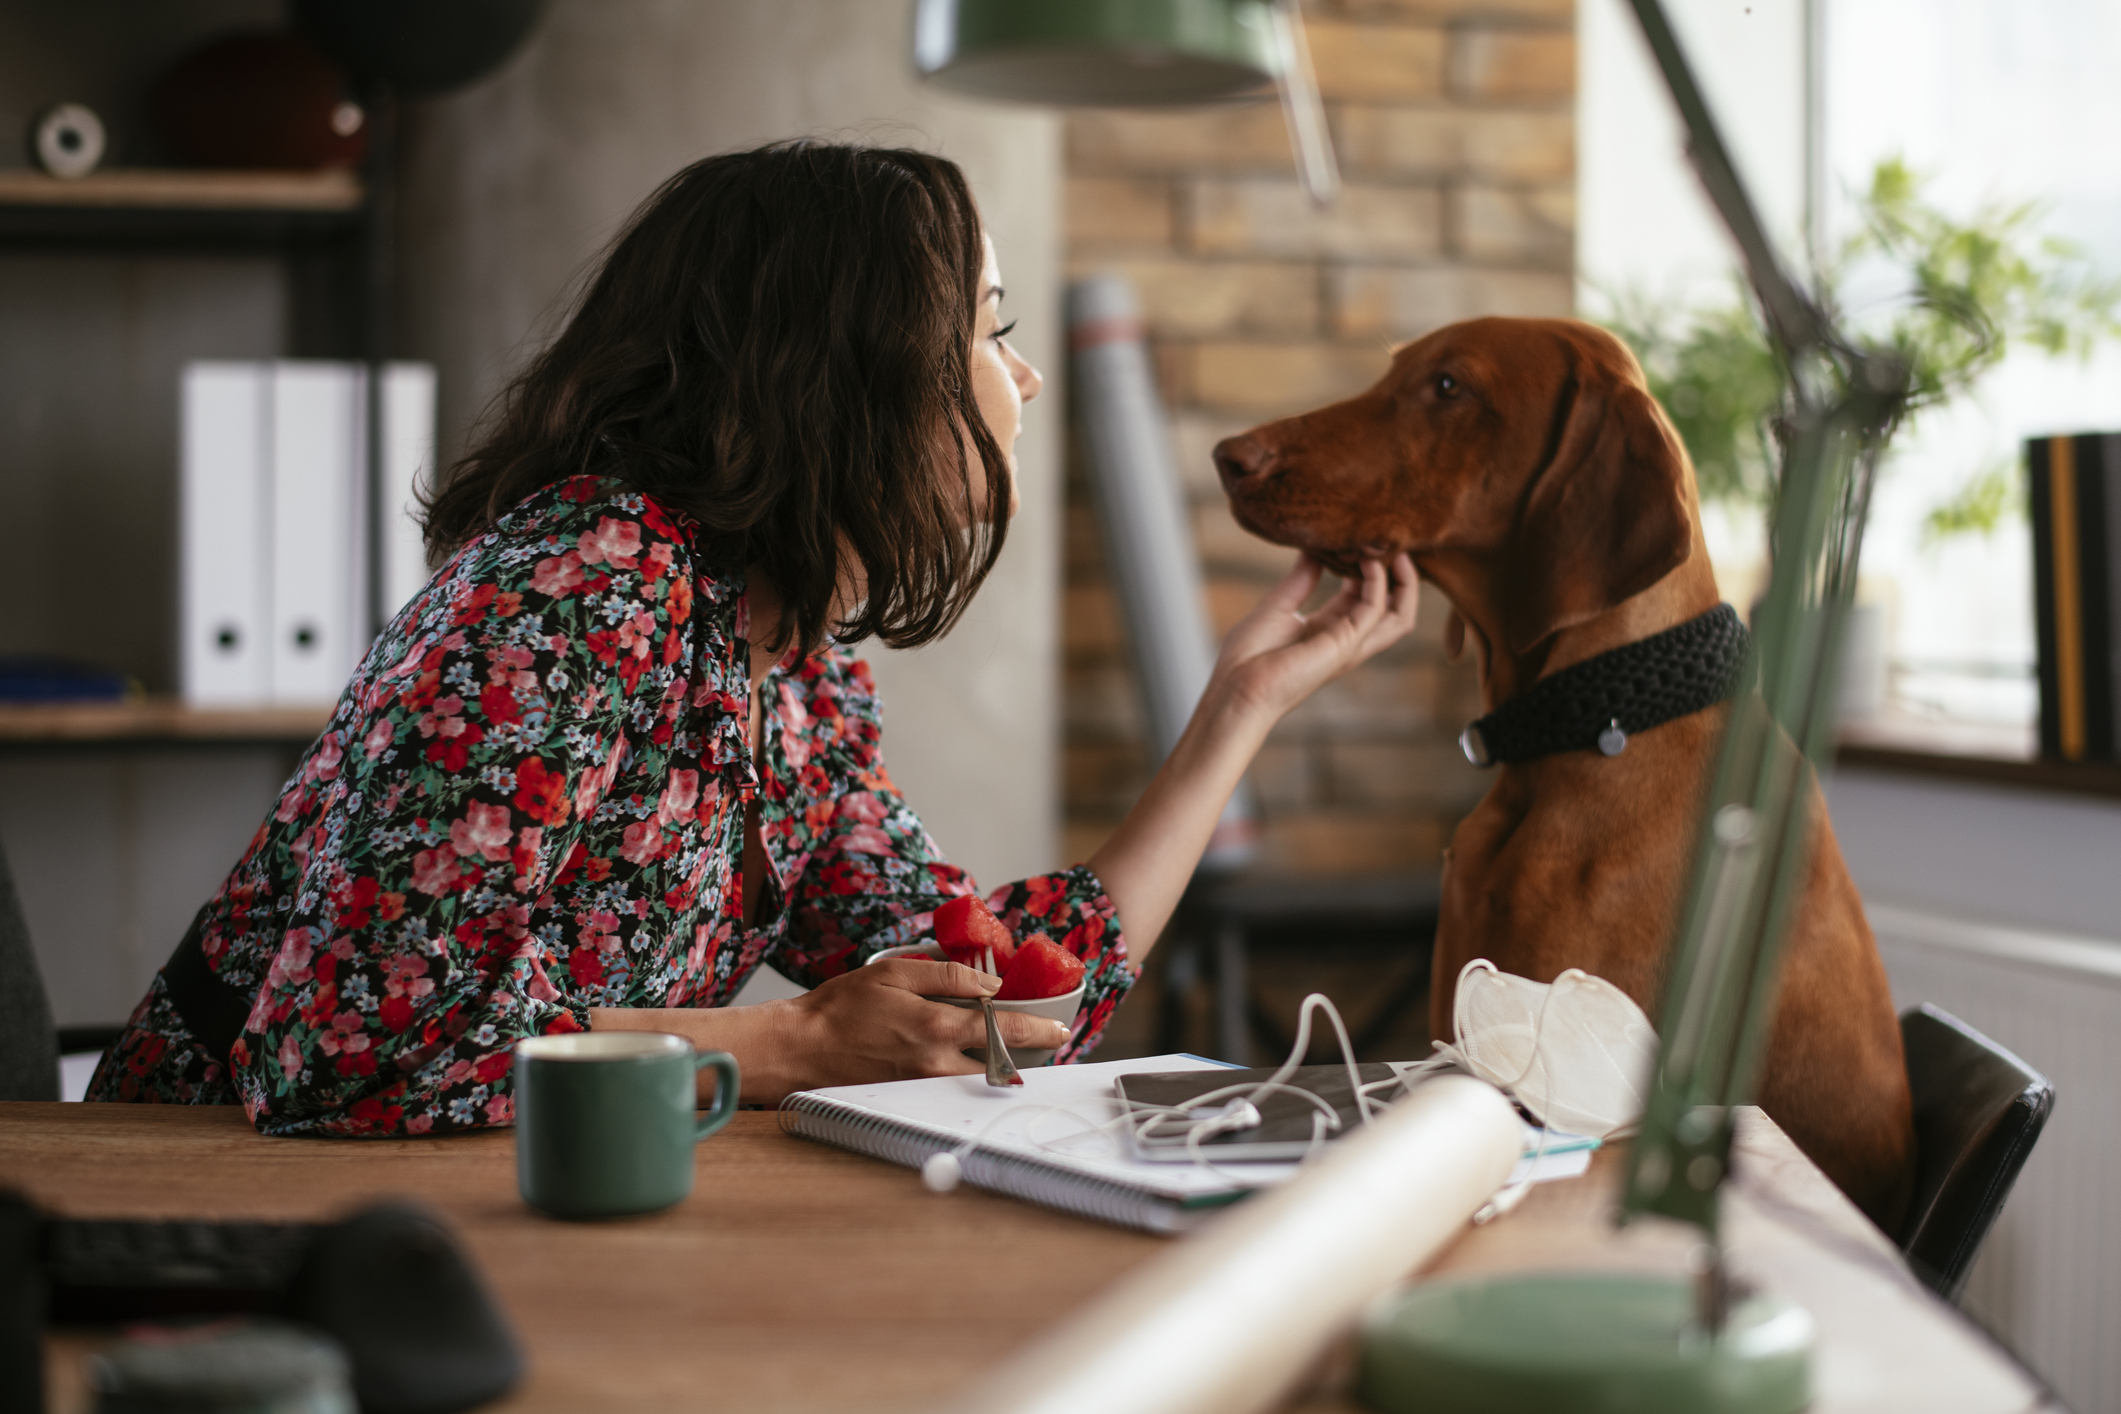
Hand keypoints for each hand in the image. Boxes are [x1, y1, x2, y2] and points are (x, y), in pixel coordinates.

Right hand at [773, 959, 1070, 1090]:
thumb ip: (946, 976)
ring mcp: (922, 1086)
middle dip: (1026, 1056)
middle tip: (1043, 1043)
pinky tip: (970, 1063)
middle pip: (1000, 1066)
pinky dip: (969, 1077)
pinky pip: (951, 1090)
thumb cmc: (841, 1007)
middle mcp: (934, 1064)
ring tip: (1013, 1053)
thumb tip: (990, 984)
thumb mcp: (894, 973)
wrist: (800, 1048)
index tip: (1059, 1028)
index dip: (1037, 1029)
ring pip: (978, 1083)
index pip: (1003, 1030)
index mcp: (936, 1027)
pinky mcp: (909, 1097)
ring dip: (1000, 1068)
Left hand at [1209, 552, 1419, 724]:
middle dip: (1400, 577)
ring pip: (1398, 616)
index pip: (1363, 596)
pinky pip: (1375, 610)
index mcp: (1327, 629)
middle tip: (1394, 544)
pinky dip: (1378, 584)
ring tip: (1397, 552)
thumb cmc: (1249, 654)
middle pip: (1392, 609)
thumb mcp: (1278, 605)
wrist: (1237, 685)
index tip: (1364, 541)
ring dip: (1403, 583)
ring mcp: (1349, 644)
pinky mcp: (1346, 645)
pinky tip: (1368, 562)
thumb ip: (1301, 578)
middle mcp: (1344, 638)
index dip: (1370, 570)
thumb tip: (1314, 549)